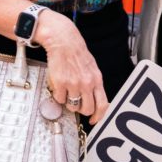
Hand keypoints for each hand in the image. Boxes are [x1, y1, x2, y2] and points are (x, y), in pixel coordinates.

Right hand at [34, 10, 108, 124]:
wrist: (64, 41)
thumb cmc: (77, 53)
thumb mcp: (93, 68)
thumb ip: (94, 84)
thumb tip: (94, 99)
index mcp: (97, 79)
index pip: (102, 104)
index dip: (98, 116)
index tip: (93, 120)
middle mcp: (86, 83)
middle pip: (87, 109)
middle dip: (81, 110)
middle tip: (77, 104)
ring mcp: (73, 84)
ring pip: (72, 106)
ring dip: (69, 102)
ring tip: (67, 92)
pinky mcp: (60, 83)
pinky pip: (60, 99)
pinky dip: (59, 96)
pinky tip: (60, 87)